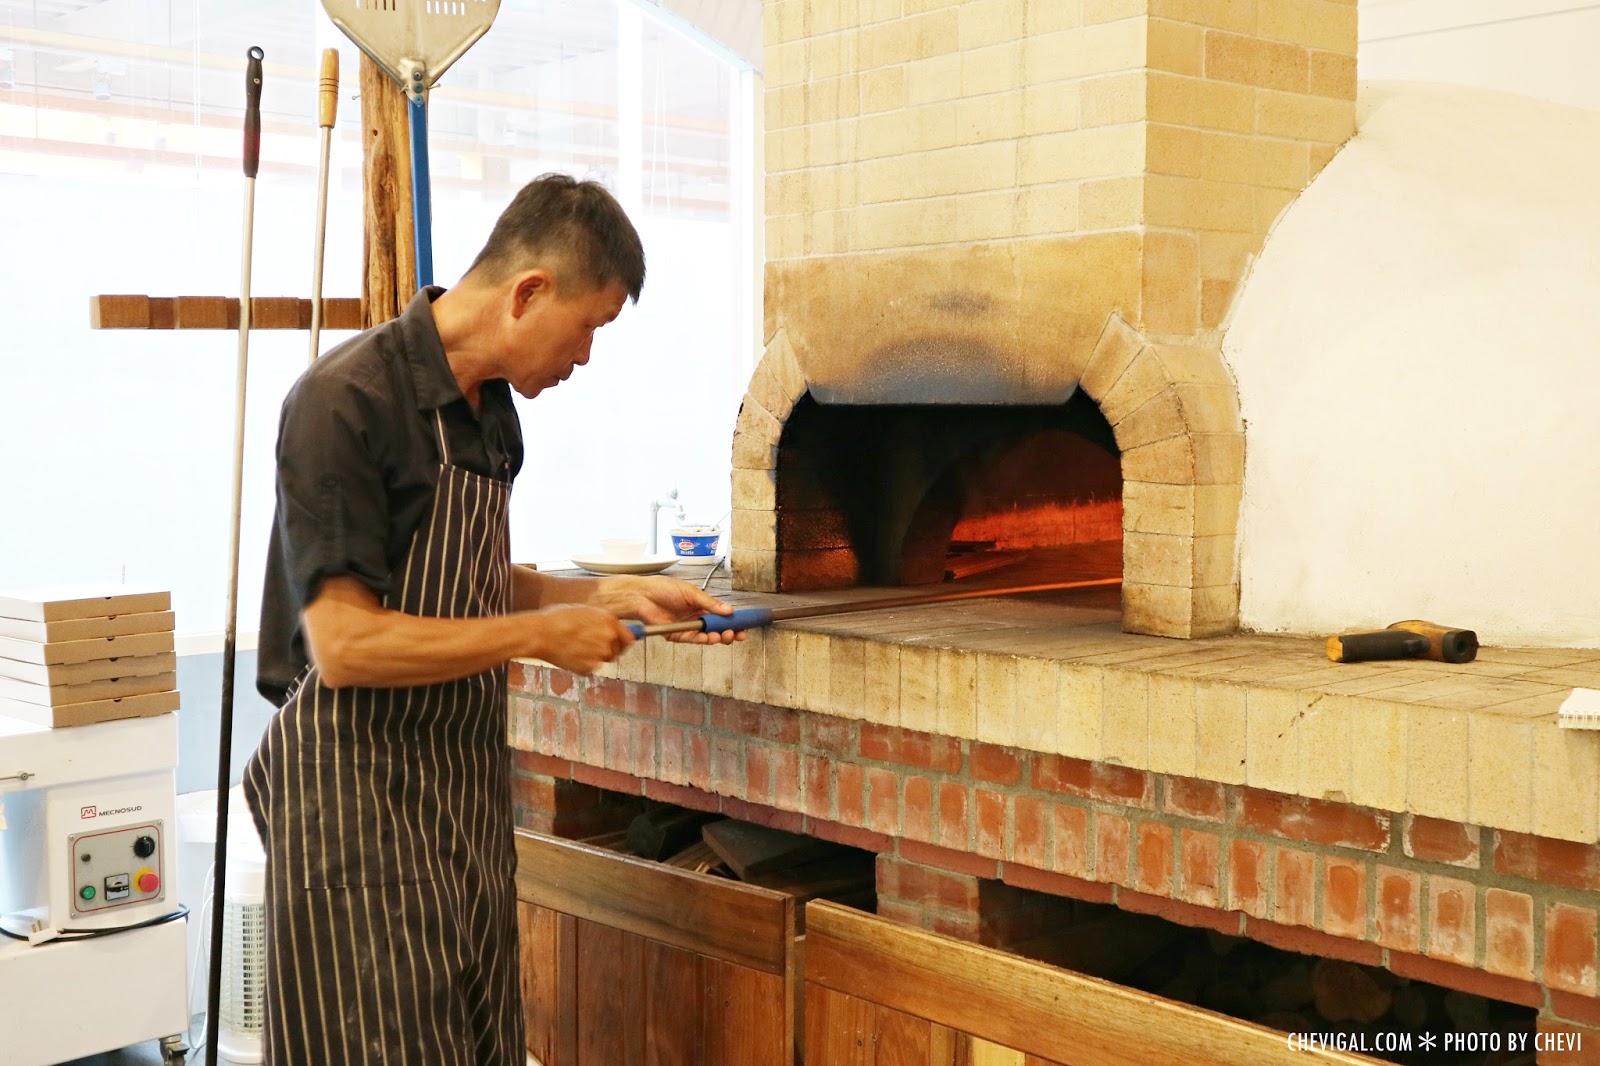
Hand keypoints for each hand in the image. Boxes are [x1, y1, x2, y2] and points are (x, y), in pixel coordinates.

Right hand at [529, 603, 634, 672]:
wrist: (540, 634)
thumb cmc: (557, 618)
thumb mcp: (585, 611)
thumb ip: (602, 621)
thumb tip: (612, 628)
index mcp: (610, 622)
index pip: (630, 638)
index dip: (623, 642)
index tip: (620, 644)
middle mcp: (609, 639)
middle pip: (617, 651)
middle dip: (607, 649)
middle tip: (589, 644)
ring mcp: (600, 655)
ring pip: (603, 660)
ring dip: (594, 656)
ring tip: (575, 646)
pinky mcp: (589, 668)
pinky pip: (590, 668)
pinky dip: (583, 664)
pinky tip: (570, 654)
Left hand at [590, 576, 746, 644]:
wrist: (643, 596)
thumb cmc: (662, 588)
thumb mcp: (691, 593)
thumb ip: (710, 603)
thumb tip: (728, 610)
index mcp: (701, 605)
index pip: (721, 615)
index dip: (733, 621)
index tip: (744, 624)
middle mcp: (695, 617)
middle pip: (717, 628)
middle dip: (729, 632)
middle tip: (737, 634)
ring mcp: (687, 627)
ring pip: (707, 636)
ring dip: (717, 637)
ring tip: (725, 635)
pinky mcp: (677, 635)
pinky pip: (693, 639)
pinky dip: (703, 640)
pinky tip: (710, 638)